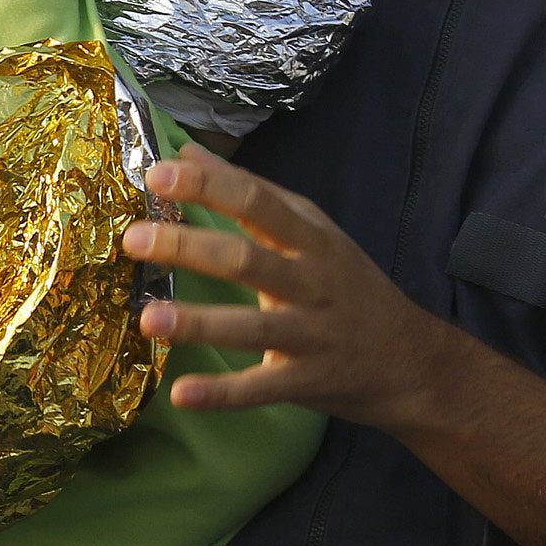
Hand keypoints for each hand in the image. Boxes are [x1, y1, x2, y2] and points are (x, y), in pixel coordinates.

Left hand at [119, 149, 545, 545]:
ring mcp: (310, 335)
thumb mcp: (314, 232)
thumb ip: (254, 194)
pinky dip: (221, 393)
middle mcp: (311, 283)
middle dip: (190, 248)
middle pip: (247, 260)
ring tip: (148, 319)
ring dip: (200, 323)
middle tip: (133, 240)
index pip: (258, 202)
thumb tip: (190, 151)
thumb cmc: (350, 287)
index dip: (210, 187)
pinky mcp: (306, 382)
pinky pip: (260, 389)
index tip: (160, 174)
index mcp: (310, 240)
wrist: (413, 362)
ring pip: (252, 327)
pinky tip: (181, 393)